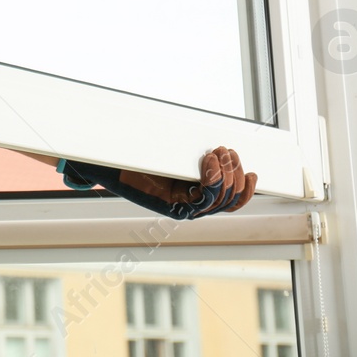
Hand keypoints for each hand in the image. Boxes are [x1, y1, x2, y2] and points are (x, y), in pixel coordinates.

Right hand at [59, 146, 257, 219]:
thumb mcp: (126, 163)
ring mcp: (196, 199)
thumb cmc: (118, 165)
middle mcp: (187, 207)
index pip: (208, 199)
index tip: (210, 155)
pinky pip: (228, 196)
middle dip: (228, 173)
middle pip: (223, 198)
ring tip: (228, 152)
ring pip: (229, 197)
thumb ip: (132, 163)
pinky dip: (243, 187)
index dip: (217, 180)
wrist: (112, 167)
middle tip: (221, 149)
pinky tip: (251, 174)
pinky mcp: (200, 189)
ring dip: (235, 174)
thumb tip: (105, 166)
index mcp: (173, 205)